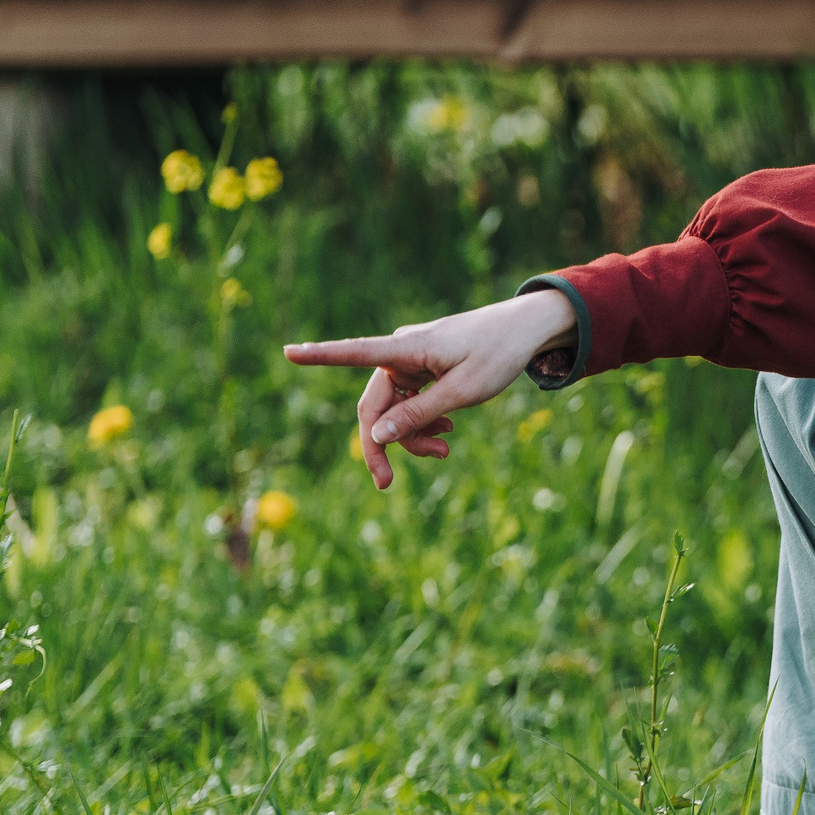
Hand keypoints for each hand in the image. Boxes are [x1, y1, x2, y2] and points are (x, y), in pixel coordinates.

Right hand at [285, 290, 577, 488]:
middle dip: (382, 444)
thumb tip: (376, 436)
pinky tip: (446, 433)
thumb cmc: (498, 355)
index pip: (355, 352)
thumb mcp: (463, 392)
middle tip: (385, 484)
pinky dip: (423, 422)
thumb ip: (419, 414)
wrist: (525, 331)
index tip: (288, 352)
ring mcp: (409, 361)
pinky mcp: (421, 369)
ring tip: (444, 452)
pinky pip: (409, 402)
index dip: (320, 356)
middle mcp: (400, 353)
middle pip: (373, 405)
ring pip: (393, 409)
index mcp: (407, 349)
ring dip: (412, 436)